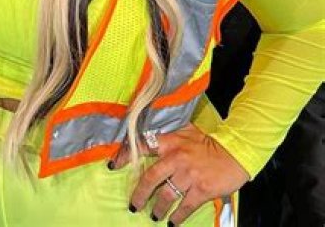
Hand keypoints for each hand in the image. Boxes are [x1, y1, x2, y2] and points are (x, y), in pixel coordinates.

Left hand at [112, 123, 248, 223]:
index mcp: (170, 142)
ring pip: (166, 195)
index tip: (113, 166)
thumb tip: (150, 131)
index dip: (125, 155)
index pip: (141, 146)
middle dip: (139, 194)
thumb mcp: (186, 130)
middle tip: (133, 205)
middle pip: (150, 178)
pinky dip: (177, 216)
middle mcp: (176, 158)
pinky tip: (172, 222)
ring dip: (157, 207)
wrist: (234, 152)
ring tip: (153, 215)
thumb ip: (169, 133)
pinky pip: (184, 206)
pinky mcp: (201, 189)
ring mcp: (188, 175)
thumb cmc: (208, 142)